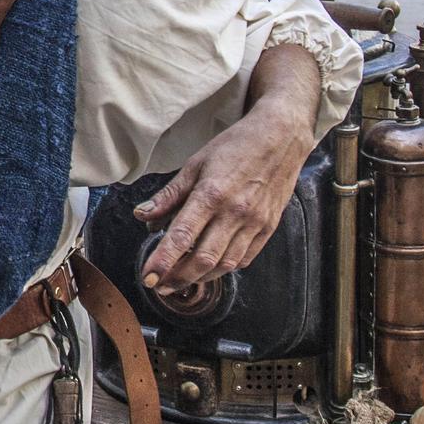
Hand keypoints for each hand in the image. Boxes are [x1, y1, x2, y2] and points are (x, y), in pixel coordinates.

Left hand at [133, 103, 314, 292]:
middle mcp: (235, 213)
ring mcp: (255, 223)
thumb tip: (142, 215)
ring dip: (199, 278)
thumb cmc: (235, 147)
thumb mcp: (195, 164)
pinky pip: (244, 258)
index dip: (163, 261)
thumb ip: (169, 195)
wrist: (281, 138)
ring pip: (225, 264)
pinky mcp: (268, 228)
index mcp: (211, 194)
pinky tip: (209, 267)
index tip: (147, 276)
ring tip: (179, 280)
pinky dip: (224, 268)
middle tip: (158, 285)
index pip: (181, 236)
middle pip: (203, 259)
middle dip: (177, 278)